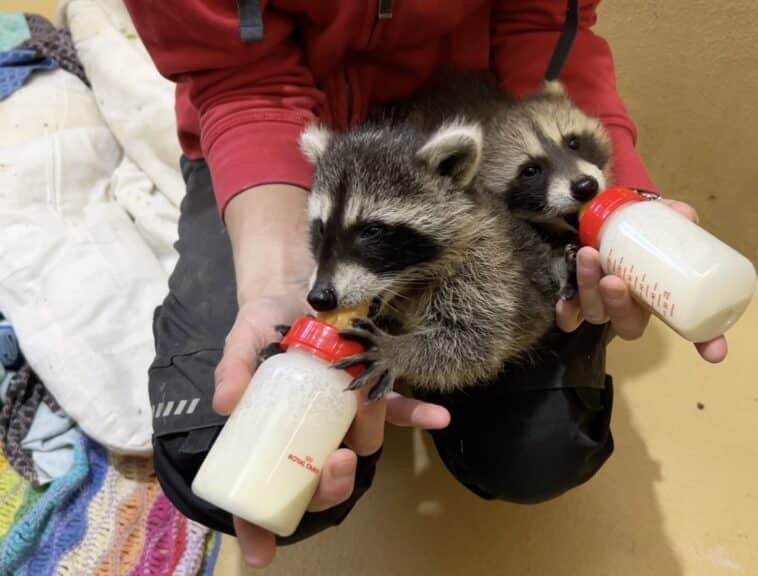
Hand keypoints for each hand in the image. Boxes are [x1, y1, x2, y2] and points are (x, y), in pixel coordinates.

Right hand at [214, 185, 450, 567]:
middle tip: (334, 465)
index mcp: (274, 438)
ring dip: (364, 440)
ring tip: (362, 415)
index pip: (261, 494)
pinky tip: (440, 417)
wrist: (294, 290)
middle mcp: (311, 435)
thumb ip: (233, 369)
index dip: (257, 527)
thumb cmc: (262, 327)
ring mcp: (344, 415)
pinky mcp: (372, 387)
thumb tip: (227, 402)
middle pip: (321, 481)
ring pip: (360, 445)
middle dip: (331, 484)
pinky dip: (419, 414)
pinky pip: (398, 407)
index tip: (260, 552)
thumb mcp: (241, 344)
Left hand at [555, 198, 728, 362]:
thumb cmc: (634, 227)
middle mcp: (631, 305)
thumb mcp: (656, 218)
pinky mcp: (575, 298)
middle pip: (629, 324)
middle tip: (614, 280)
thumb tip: (684, 216)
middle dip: (620, 306)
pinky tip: (565, 299)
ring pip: (596, 314)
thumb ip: (671, 215)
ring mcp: (602, 304)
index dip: (707, 341)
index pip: (691, 326)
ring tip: (589, 256)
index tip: (716, 353)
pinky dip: (568, 311)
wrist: (597, 219)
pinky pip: (571, 316)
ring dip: (590, 289)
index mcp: (658, 294)